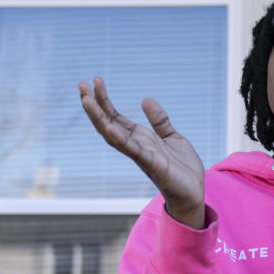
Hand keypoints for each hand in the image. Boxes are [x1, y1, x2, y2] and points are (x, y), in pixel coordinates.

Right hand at [79, 77, 205, 228]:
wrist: (193, 192)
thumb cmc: (181, 168)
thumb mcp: (172, 137)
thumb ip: (159, 121)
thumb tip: (145, 100)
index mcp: (139, 138)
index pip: (115, 116)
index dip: (104, 100)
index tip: (94, 81)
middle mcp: (134, 146)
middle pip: (107, 123)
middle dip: (93, 105)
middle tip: (80, 85)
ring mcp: (140, 155)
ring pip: (113, 135)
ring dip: (99, 118)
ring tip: (86, 100)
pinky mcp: (152, 164)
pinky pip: (133, 150)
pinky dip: (121, 139)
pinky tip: (110, 127)